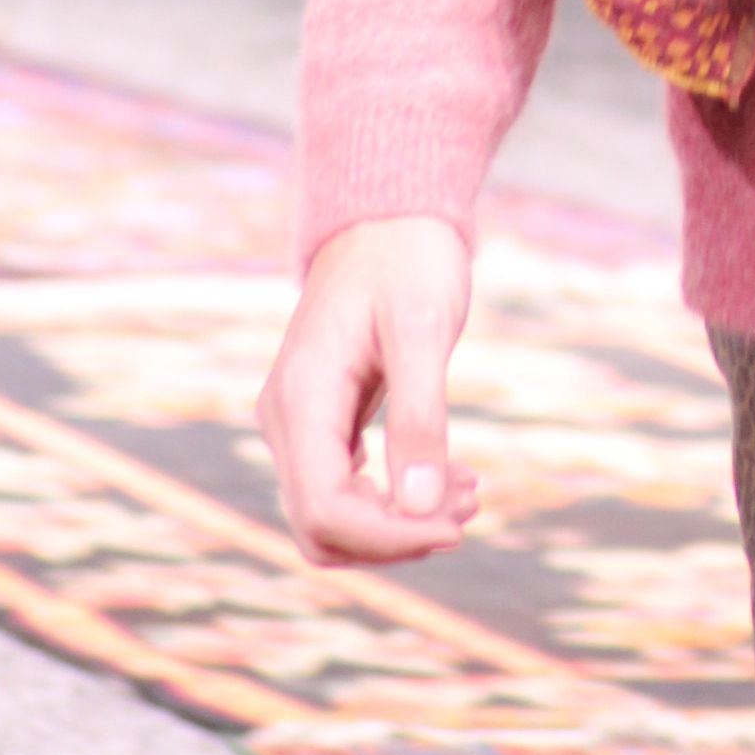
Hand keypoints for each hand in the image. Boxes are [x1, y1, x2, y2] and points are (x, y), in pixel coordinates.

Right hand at [258, 215, 478, 565]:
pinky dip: (393, 500)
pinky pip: (345, 490)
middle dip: (397, 536)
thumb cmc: (408, 260)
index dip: (389, 536)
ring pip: (332, 517)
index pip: (325, 510)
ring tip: (467, 490)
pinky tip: (448, 478)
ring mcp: (298, 424)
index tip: (455, 525)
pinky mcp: (321, 424)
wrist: (388, 218)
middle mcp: (285, 420)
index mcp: (301, 399)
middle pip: (322, 528)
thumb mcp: (424, 329)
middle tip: (469, 504)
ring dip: (398, 523)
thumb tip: (422, 510)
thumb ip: (420, 417)